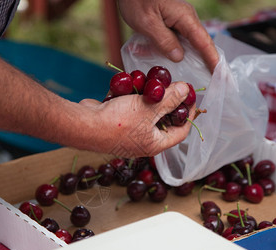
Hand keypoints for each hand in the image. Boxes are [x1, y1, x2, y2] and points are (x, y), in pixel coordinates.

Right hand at [78, 82, 192, 156]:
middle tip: (172, 85)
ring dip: (149, 96)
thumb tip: (186, 90)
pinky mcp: (115, 121)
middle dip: (168, 101)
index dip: (190, 114)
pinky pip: (129, 108)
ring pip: (145, 112)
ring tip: (152, 80)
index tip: (192, 98)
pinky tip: (131, 82)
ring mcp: (128, 132)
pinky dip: (132, 96)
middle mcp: (143, 141)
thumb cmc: (118, 122)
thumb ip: (170, 99)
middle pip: (163, 120)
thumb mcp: (149, 108)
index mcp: (155, 143)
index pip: (182, 131)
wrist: (83, 125)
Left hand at [118, 0, 218, 71]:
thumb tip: (179, 57)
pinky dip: (180, 53)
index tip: (221, 76)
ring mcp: (179, 20)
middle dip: (208, 63)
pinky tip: (177, 64)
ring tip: (201, 77)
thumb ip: (164, 41)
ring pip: (190, 43)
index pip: (204, 43)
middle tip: (216, 81)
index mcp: (185, 17)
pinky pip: (179, 40)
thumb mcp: (147, 23)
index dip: (213, 60)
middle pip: (201, 44)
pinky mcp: (171, 22)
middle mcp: (186, 18)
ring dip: (193, 60)